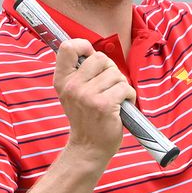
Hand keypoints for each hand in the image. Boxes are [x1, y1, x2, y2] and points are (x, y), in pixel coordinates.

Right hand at [53, 39, 135, 160]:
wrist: (89, 147)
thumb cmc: (86, 117)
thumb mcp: (72, 93)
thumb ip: (79, 72)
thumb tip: (91, 50)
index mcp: (62, 80)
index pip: (68, 47)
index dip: (84, 46)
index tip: (91, 56)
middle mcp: (72, 86)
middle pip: (100, 58)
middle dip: (111, 70)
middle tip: (108, 86)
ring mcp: (87, 96)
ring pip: (116, 74)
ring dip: (121, 85)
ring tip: (115, 98)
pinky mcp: (104, 105)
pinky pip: (125, 88)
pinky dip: (130, 96)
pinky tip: (122, 105)